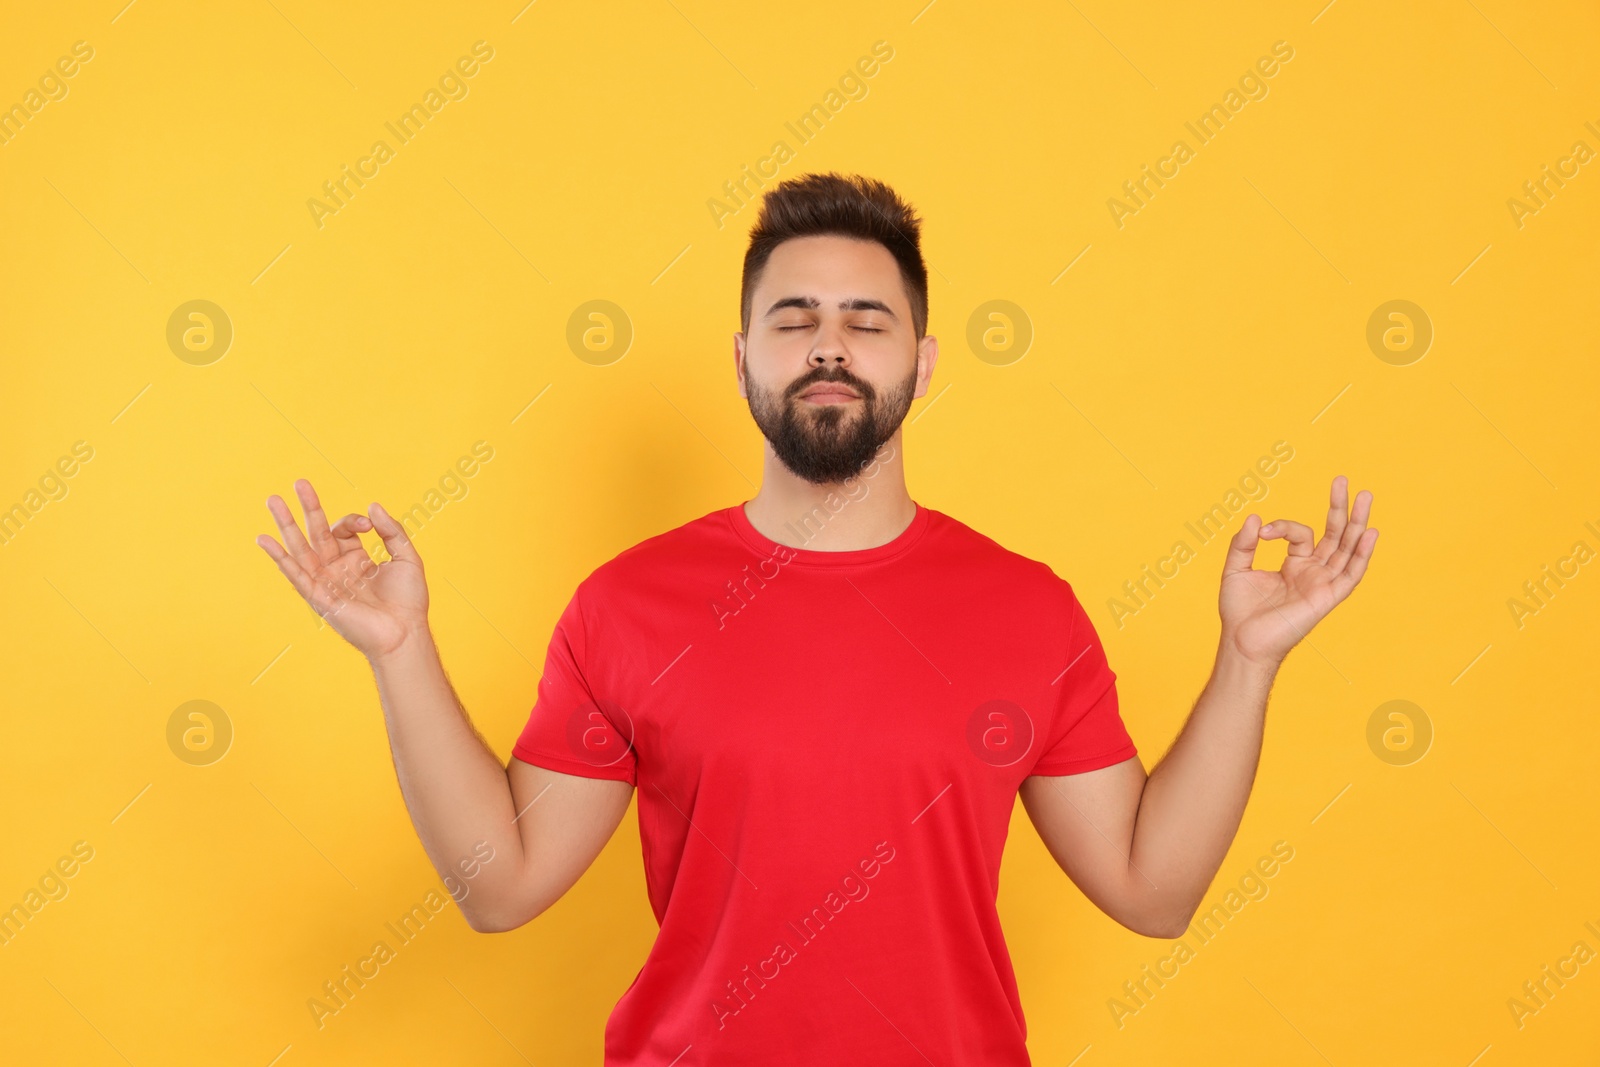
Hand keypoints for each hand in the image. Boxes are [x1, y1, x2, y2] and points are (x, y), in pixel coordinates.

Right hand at [256, 479, 429, 660]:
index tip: (368, 524)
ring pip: (301, 548)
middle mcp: (338, 569)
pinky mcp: (319, 597)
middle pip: (316, 533)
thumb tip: (373, 506)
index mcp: (357, 560)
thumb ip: (392, 530)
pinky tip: (264, 540)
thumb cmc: (408, 601)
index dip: (352, 520)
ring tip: (272, 499)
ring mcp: (326, 582)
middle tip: (299, 482)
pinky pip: (295, 574)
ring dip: (286, 525)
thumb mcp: (406, 557)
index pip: (344, 530)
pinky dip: (280, 557)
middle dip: (308, 508)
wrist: (404, 632)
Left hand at [1218, 475, 1378, 667]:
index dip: (1283, 526)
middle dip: (1339, 508)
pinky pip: (1350, 574)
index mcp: (1294, 565)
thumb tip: (1255, 517)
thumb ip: (1244, 543)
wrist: (1242, 640)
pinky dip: (1361, 554)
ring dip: (1357, 523)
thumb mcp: (1235, 569)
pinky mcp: (1327, 597)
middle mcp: (1313, 572)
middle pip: (1334, 535)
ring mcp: (1322, 584)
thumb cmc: (1239, 611)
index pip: (1300, 534)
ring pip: (1347, 549)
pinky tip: (1369, 532)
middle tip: (1343, 480)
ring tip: (1366, 495)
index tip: (1264, 532)